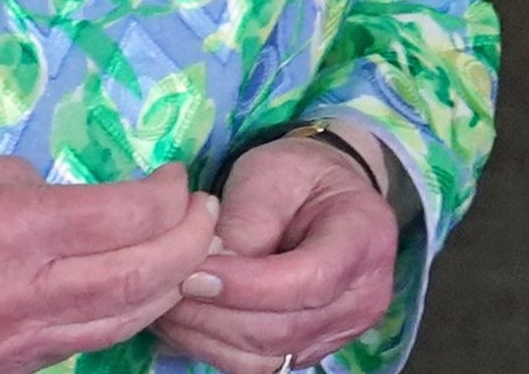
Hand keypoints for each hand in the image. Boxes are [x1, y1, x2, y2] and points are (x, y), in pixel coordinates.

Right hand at [0, 156, 222, 373]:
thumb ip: (47, 192)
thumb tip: (108, 207)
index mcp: (6, 226)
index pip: (122, 218)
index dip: (166, 197)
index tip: (178, 178)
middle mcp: (12, 293)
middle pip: (135, 278)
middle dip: (185, 245)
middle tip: (204, 214)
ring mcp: (8, 343)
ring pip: (118, 321)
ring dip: (163, 287)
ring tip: (185, 253)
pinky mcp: (2, 369)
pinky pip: (80, 342)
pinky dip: (118, 314)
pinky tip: (134, 288)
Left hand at [152, 134, 400, 373]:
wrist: (324, 192)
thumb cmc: (298, 173)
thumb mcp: (272, 173)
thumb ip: (247, 222)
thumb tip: (208, 271)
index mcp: (364, 238)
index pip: (308, 281)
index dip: (248, 286)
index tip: (193, 275)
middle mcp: (363, 297)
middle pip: (283, 328)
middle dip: (216, 314)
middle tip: (164, 288)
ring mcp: (340, 331)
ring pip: (267, 356)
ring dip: (208, 336)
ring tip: (166, 304)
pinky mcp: (310, 349)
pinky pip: (260, 364)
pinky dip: (215, 347)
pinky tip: (185, 321)